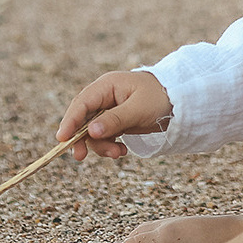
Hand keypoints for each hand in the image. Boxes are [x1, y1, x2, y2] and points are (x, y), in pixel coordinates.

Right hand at [56, 71, 172, 159]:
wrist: (179, 100)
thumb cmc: (160, 97)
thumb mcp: (138, 109)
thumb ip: (115, 120)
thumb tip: (90, 132)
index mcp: (107, 85)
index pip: (83, 103)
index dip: (70, 120)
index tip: (62, 138)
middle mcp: (104, 96)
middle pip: (82, 118)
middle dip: (82, 138)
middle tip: (80, 157)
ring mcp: (109, 109)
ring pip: (92, 131)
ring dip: (101, 145)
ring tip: (119, 153)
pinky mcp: (115, 120)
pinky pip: (104, 135)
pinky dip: (109, 145)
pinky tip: (122, 150)